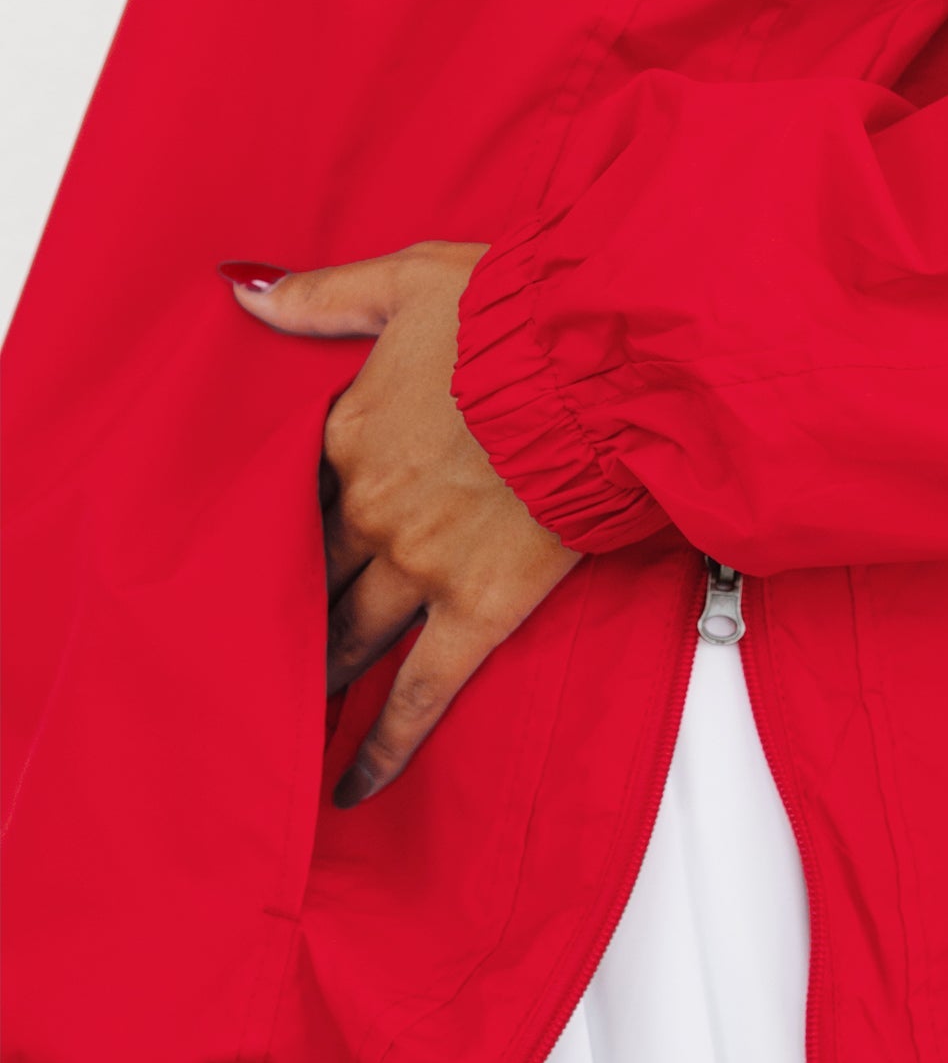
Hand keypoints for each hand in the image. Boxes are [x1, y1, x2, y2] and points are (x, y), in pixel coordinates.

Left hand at [219, 242, 581, 806]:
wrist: (592, 365)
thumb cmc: (514, 312)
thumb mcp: (407, 278)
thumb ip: (322, 296)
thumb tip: (242, 294)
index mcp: (350, 433)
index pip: (292, 495)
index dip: (268, 531)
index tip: (240, 563)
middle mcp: (371, 507)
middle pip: (310, 574)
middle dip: (280, 614)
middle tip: (242, 659)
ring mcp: (419, 565)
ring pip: (348, 636)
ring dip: (316, 676)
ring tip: (285, 719)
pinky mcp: (476, 609)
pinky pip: (419, 693)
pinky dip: (383, 743)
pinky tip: (352, 784)